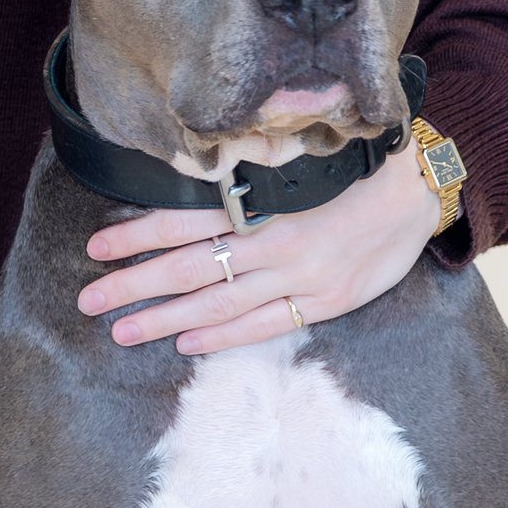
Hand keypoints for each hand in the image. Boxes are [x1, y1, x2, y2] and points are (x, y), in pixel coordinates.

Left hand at [77, 149, 441, 355]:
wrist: (420, 187)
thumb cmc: (352, 168)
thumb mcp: (296, 163)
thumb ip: (247, 180)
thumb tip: (187, 187)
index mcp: (262, 201)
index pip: (183, 220)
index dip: (137, 235)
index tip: (96, 247)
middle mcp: (274, 240)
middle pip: (189, 267)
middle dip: (134, 285)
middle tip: (87, 299)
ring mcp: (300, 276)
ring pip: (219, 302)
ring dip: (165, 319)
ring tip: (122, 330)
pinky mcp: (326, 302)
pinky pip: (266, 324)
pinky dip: (224, 336)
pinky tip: (186, 344)